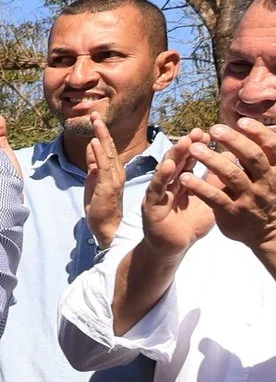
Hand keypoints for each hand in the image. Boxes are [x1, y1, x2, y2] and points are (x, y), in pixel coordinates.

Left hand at [67, 118, 125, 245]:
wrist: (106, 226)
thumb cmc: (101, 206)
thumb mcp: (93, 180)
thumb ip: (93, 164)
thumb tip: (91, 146)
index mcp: (113, 170)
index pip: (107, 148)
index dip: (101, 133)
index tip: (95, 118)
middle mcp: (116, 171)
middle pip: (109, 146)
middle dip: (101, 129)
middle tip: (95, 114)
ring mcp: (113, 178)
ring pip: (108, 153)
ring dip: (101, 136)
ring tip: (95, 121)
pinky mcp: (108, 186)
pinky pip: (104, 167)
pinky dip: (99, 153)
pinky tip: (95, 142)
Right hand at [141, 134, 223, 254]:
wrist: (174, 249)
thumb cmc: (190, 226)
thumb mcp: (209, 202)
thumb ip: (217, 184)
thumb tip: (231, 162)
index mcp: (183, 182)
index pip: (190, 160)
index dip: (197, 147)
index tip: (208, 134)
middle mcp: (169, 184)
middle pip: (178, 160)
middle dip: (187, 146)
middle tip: (197, 133)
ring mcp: (159, 193)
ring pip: (166, 170)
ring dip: (174, 155)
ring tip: (184, 142)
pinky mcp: (151, 205)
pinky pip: (156, 189)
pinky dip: (161, 176)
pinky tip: (169, 165)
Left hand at [181, 119, 275, 254]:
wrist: (266, 232)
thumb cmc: (264, 195)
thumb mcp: (270, 175)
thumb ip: (260, 155)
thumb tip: (254, 127)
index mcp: (275, 170)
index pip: (271, 148)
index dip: (258, 133)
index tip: (242, 121)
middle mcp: (266, 183)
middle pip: (252, 158)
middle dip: (234, 141)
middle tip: (215, 129)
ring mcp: (250, 199)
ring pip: (232, 176)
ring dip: (212, 160)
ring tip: (193, 148)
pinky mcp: (233, 213)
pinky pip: (215, 198)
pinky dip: (200, 187)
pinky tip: (184, 177)